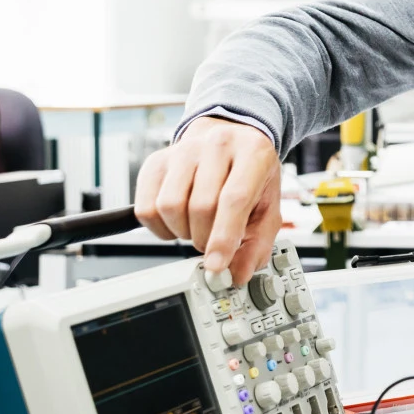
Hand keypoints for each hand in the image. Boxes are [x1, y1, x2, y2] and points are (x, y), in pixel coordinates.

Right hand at [133, 117, 282, 279]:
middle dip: (204, 239)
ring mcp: (182, 150)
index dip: (223, 238)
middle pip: (201, 206)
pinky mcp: (155, 162)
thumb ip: (258, 244)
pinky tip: (177, 222)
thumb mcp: (267, 207)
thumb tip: (237, 273)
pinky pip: (146, 207)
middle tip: (212, 243)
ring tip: (196, 228)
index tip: (216, 265)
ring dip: (182, 232)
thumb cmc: (251, 175)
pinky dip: (159, 227)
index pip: (233, 199)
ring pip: (169, 206)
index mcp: (252, 153)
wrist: (231, 140)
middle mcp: (216, 145)